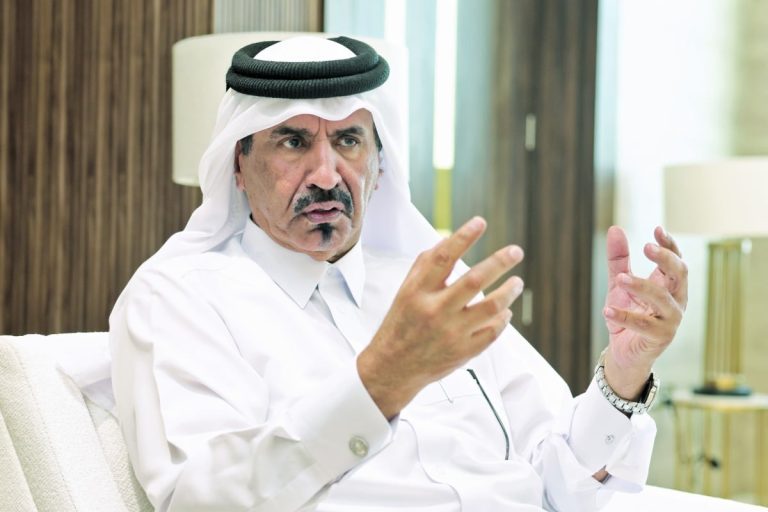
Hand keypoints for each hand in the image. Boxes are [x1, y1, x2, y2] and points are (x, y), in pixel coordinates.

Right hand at [357, 217, 524, 418]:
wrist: (393, 368)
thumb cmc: (401, 323)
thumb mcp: (405, 292)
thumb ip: (425, 266)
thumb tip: (449, 239)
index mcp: (417, 292)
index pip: (442, 258)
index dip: (462, 237)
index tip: (480, 222)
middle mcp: (434, 311)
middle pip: (474, 280)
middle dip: (499, 262)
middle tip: (516, 251)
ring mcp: (451, 333)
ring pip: (491, 307)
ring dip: (509, 291)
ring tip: (517, 282)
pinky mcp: (463, 352)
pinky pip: (493, 331)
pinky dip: (503, 318)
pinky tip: (505, 310)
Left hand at [602, 226, 687, 399]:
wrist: (623, 351)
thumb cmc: (628, 313)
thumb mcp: (619, 284)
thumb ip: (618, 259)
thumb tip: (615, 228)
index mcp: (669, 285)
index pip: (676, 260)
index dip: (670, 245)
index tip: (657, 229)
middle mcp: (676, 300)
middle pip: (680, 274)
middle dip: (665, 259)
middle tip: (646, 247)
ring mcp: (671, 320)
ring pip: (663, 299)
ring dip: (641, 286)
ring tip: (620, 279)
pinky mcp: (660, 338)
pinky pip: (644, 326)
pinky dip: (625, 317)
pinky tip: (607, 310)